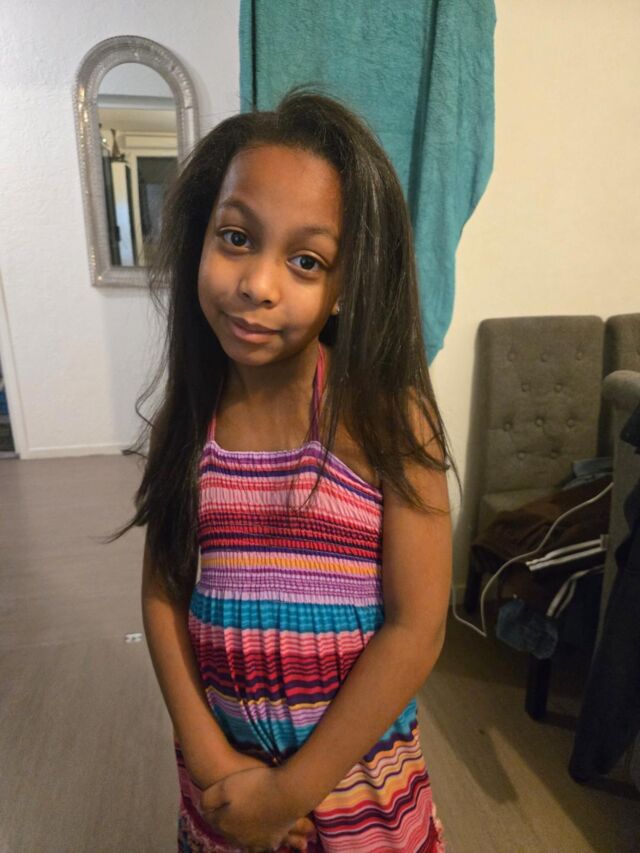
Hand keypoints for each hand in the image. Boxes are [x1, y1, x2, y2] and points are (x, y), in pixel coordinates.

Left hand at [201, 765, 315, 850]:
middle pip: (225, 830)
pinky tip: (258, 834)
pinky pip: (260, 844)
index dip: (209, 806)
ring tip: (240, 822)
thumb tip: (201, 807)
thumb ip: (208, 798)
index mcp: (225, 824)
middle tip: (224, 807)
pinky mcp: (272, 841)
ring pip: (242, 840)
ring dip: (239, 831)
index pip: (210, 817)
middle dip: (223, 819)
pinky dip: (256, 839)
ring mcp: (256, 842)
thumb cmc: (256, 786)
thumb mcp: (226, 785)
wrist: (289, 794)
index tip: (212, 798)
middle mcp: (238, 838)